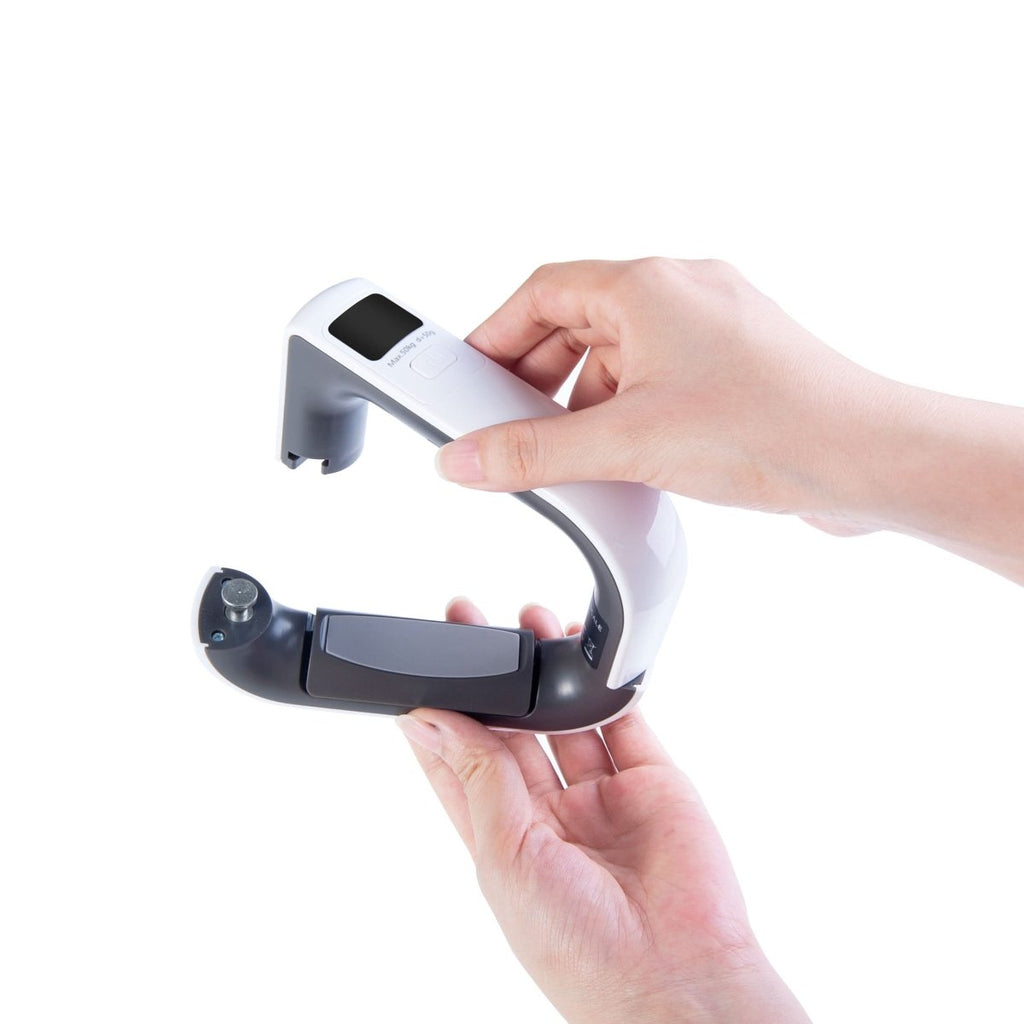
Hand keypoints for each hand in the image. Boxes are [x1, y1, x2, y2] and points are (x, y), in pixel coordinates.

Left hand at [397, 598, 811, 1023]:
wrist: (677, 978)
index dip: (441, 714)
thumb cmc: (580, 951)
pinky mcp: (651, 782)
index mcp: (503, 840)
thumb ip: (478, 778)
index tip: (422, 665)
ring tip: (529, 622)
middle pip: (510, 729)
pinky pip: (624, 721)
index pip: (459, 764)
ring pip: (565, 717)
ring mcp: (601, 797)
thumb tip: (432, 719)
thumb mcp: (506, 858)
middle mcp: (549, 815)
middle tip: (472, 625)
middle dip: (493, 677)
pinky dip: (604, 686)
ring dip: (546, 671)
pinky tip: (583, 653)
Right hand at [436, 258, 1023, 582]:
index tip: (469, 378)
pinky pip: (655, 379)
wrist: (870, 460)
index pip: (541, 291)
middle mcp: (680, 294)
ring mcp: (711, 331)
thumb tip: (467, 459)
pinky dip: (625, 412)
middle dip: (537, 378)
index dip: (496, 333)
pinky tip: (623, 458)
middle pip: (576, 322)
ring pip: (618, 355)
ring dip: (583, 401)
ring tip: (571, 453)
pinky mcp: (733, 369)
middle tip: (511, 425)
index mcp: (648, 285)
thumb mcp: (627, 442)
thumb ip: (534, 452)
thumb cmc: (772, 426)